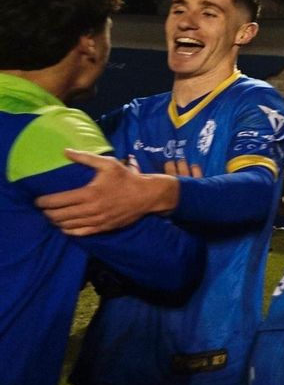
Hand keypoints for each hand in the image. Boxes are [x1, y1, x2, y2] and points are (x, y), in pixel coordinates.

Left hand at [35, 150, 177, 235]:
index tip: (37, 200)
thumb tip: (65, 151)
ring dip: (56, 222)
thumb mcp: (108, 164)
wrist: (147, 196)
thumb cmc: (126, 178)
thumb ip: (85, 158)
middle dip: (46, 212)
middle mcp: (91, 209)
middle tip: (42, 208)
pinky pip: (80, 233)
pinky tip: (64, 226)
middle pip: (59, 216)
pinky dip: (68, 230)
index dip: (43, 202)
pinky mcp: (103, 228)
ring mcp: (97, 221)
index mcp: (89, 193)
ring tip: (51, 216)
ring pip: (68, 226)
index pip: (58, 201)